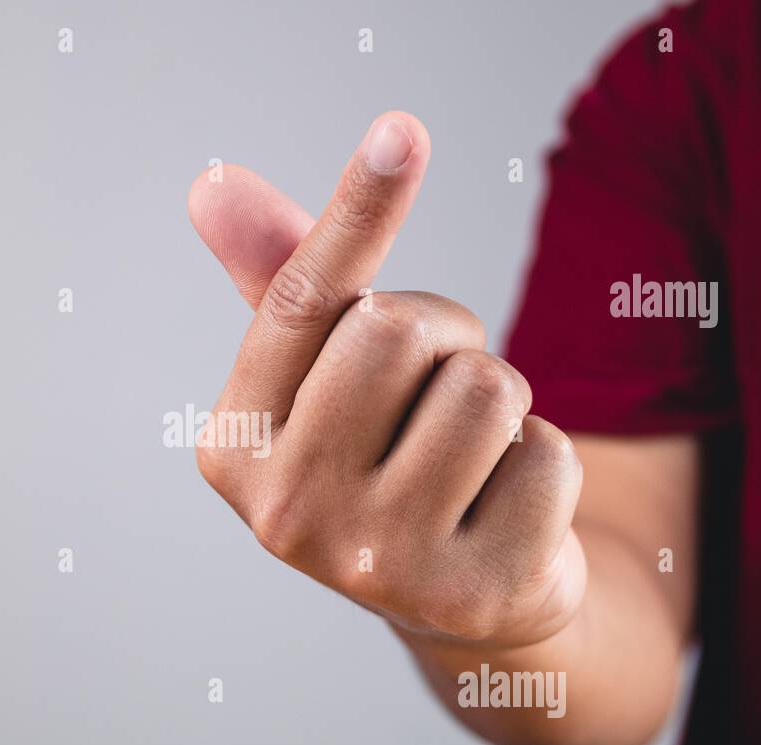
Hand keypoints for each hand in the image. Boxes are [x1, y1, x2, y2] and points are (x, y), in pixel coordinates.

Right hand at [188, 112, 585, 646]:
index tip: (403, 133)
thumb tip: (211, 186)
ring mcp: (377, 563)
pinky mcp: (471, 594)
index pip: (299, 305)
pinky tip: (504, 510)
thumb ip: (279, 281)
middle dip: (442, 335)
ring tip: (470, 451)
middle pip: (399, 329)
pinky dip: (544, 463)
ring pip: (486, 388)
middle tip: (432, 389)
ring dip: (500, 400)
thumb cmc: (382, 458)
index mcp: (234, 448)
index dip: (356, 212)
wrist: (458, 595)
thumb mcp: (323, 375)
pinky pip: (548, 457)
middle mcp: (287, 513)